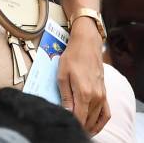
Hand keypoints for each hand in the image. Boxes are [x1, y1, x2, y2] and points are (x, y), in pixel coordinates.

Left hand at [57, 17, 110, 135]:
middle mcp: (96, 97)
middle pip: (88, 120)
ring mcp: (102, 95)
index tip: (64, 121)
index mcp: (84, 93)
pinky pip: (106, 114)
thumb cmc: (72, 56)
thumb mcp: (62, 75)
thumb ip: (65, 96)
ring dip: (88, 125)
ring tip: (78, 126)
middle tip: (68, 122)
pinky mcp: (105, 92)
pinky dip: (100, 122)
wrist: (87, 43)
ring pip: (96, 119)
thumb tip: (66, 113)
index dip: (72, 123)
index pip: (79, 118)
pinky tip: (93, 125)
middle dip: (79, 124)